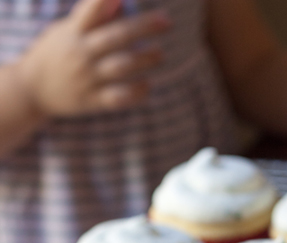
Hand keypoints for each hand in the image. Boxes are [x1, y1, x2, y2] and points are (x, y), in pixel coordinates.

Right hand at [16, 0, 170, 116]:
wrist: (31, 90)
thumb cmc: (57, 54)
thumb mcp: (67, 30)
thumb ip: (93, 17)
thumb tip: (121, 0)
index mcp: (74, 31)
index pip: (93, 9)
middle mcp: (80, 53)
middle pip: (116, 37)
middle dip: (144, 27)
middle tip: (167, 22)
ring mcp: (86, 78)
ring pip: (121, 67)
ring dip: (145, 59)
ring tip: (160, 54)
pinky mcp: (91, 101)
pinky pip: (119, 97)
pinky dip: (136, 92)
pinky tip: (147, 86)